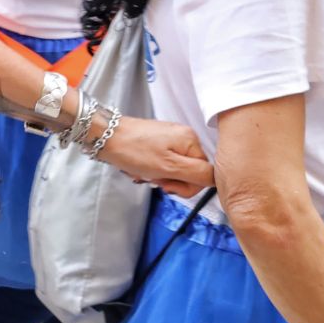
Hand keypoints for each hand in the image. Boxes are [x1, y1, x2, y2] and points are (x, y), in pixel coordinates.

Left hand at [98, 117, 213, 197]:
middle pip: (190, 172)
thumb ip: (197, 174)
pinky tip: (140, 170)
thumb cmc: (134, 150)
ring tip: (144, 173)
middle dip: (171, 181)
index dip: (187, 186)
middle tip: (154, 179)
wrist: (105, 136)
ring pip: (175, 170)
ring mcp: (170, 138)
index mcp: (191, 140)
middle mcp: (184, 137)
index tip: (168, 186)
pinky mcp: (158, 142)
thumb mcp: (169, 167)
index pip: (205, 173)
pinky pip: (163, 163)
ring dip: (159, 177)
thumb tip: (217, 180)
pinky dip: (152, 170)